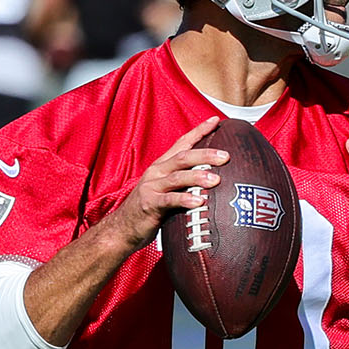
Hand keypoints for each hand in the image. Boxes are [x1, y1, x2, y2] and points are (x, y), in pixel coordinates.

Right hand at [104, 117, 228, 251]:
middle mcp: (157, 172)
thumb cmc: (150, 208)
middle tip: (225, 156)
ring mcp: (152, 187)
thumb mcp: (168, 189)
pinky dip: (184, 199)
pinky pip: (169, 200)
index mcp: (162, 166)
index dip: (199, 131)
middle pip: (183, 157)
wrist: (123, 227)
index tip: (216, 121)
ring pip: (177, 177)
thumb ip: (186, 182)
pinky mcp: (149, 204)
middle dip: (205, 155)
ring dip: (198, 177)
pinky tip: (199, 201)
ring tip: (216, 180)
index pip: (182, 143)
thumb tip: (215, 179)